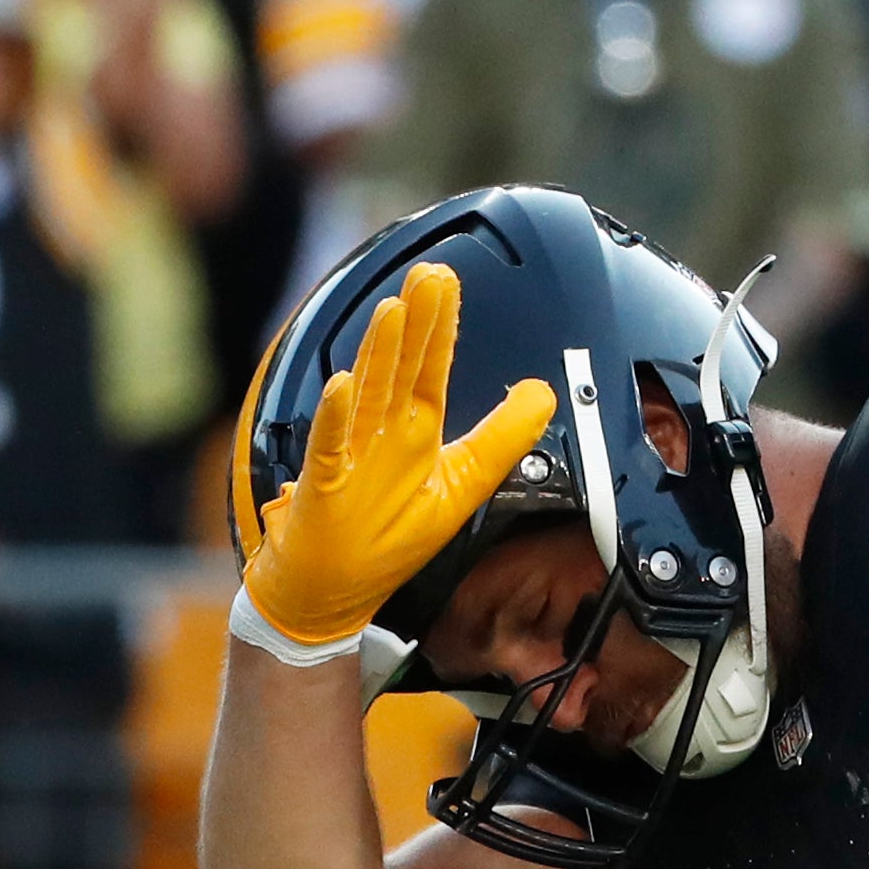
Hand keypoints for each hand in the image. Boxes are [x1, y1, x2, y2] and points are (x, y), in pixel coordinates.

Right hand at [242, 262, 556, 645]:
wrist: (324, 594)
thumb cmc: (385, 542)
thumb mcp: (461, 486)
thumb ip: (501, 439)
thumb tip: (544, 396)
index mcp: (413, 435)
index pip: (431, 371)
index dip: (442, 329)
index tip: (448, 281)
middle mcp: (381, 438)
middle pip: (401, 371)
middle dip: (417, 324)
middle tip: (429, 275)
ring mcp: (350, 459)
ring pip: (368, 397)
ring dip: (380, 354)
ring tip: (394, 311)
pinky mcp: (324, 489)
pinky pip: (330, 450)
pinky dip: (336, 419)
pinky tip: (343, 387)